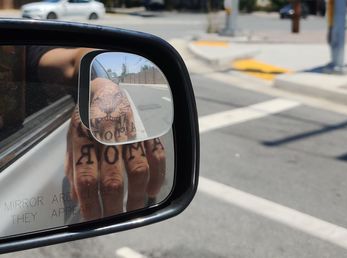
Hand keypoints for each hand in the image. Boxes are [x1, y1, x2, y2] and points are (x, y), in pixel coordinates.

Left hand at [64, 79, 165, 220]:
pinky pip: (158, 156)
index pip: (86, 179)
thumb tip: (78, 196)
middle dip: (115, 207)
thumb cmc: (88, 116)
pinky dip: (158, 177)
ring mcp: (131, 132)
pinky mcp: (148, 128)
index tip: (94, 220)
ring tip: (135, 210)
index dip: (90, 204)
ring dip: (138, 197)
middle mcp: (108, 136)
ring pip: (138, 172)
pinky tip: (152, 190)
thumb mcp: (73, 136)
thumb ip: (74, 165)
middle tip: (116, 219)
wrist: (109, 84)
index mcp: (84, 138)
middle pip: (113, 181)